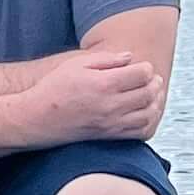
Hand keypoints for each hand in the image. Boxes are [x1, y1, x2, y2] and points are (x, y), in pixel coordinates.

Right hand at [43, 47, 164, 142]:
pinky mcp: (109, 136)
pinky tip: (146, 113)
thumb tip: (130, 58)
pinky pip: (139, 132)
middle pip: (148, 93)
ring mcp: (111, 123)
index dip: (146, 68)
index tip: (142, 66)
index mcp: (104, 84)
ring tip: (154, 95)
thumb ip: (106, 59)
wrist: (37, 118)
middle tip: (153, 79)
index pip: (142, 74)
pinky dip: (149, 122)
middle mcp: (111, 105)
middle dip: (155, 84)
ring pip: (148, 114)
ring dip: (156, 103)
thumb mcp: (76, 64)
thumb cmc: (54, 88)